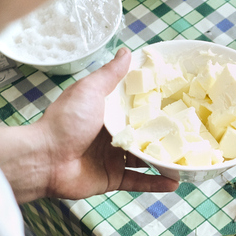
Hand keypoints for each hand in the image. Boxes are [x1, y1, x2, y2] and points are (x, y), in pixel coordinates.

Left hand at [33, 47, 176, 199]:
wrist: (45, 159)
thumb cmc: (64, 122)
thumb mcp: (89, 91)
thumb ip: (110, 75)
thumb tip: (126, 52)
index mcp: (105, 114)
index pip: (135, 109)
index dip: (153, 106)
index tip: (176, 101)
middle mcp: (110, 136)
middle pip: (143, 135)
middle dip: (163, 134)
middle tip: (189, 132)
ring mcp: (112, 159)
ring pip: (145, 159)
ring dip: (164, 159)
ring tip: (187, 157)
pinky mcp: (113, 179)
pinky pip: (139, 181)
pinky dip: (156, 183)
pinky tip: (175, 182)